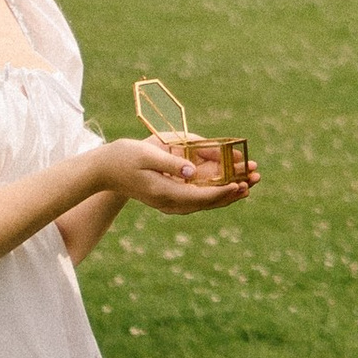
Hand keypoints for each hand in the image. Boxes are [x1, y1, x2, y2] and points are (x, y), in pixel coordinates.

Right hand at [101, 135, 259, 217]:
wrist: (103, 170)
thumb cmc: (122, 158)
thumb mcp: (145, 155)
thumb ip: (170, 163)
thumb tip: (191, 171)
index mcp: (163, 193)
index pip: (198, 197)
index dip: (221, 192)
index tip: (239, 185)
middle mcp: (168, 201)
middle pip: (205, 202)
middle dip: (231, 193)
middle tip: (253, 182)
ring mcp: (168, 201)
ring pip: (203, 202)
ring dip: (226, 194)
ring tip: (248, 185)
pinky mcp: (168, 196)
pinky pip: (196, 198)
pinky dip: (214, 192)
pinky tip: (228, 186)